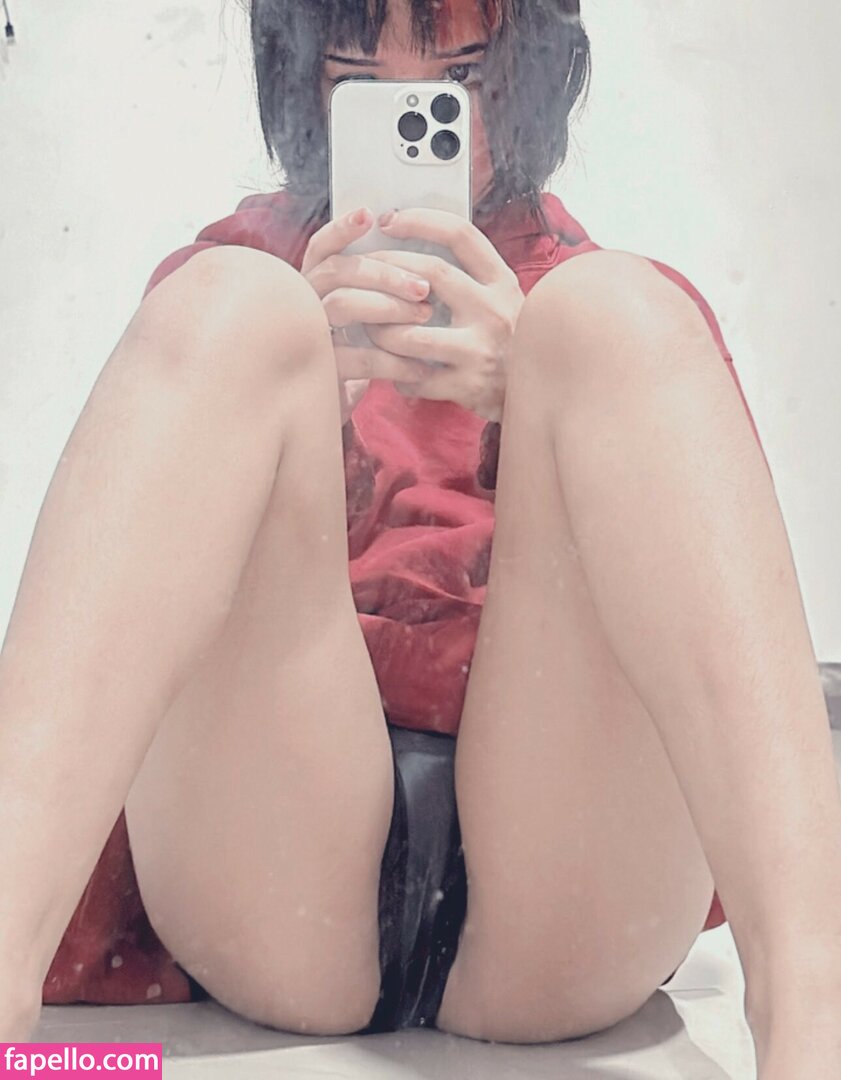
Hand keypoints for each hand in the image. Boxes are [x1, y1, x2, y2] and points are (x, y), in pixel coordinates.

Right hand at [301, 207, 437, 424]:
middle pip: (337, 271)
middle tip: (424, 287)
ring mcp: (305, 336)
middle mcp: (302, 304)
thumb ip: (375, 292)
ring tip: (425, 317)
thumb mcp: (361, 323)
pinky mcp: (317, 371)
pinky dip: (395, 361)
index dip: (343, 229)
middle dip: (384, 273)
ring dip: (388, 308)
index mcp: (312, 285)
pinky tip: (420, 367)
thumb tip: (422, 266)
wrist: (326, 416)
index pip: (321, 247)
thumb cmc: (351, 360)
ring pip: (342, 305)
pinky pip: (358, 357)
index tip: (370, 215)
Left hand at [361, 208, 525, 421]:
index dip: (420, 221)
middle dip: (387, 272)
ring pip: (413, 334)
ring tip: (368, 327)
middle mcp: (494, 310)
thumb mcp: (502, 301)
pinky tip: (389, 370)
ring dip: (381, 330)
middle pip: (431, 274)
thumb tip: (413, 248)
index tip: (387, 220)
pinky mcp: (468, 385)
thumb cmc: (510, 343)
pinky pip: (417, 378)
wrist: (545, 392)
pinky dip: (396, 374)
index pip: (460, 235)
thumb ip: (469, 278)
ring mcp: (481, 349)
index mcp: (501, 282)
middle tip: (361, 274)